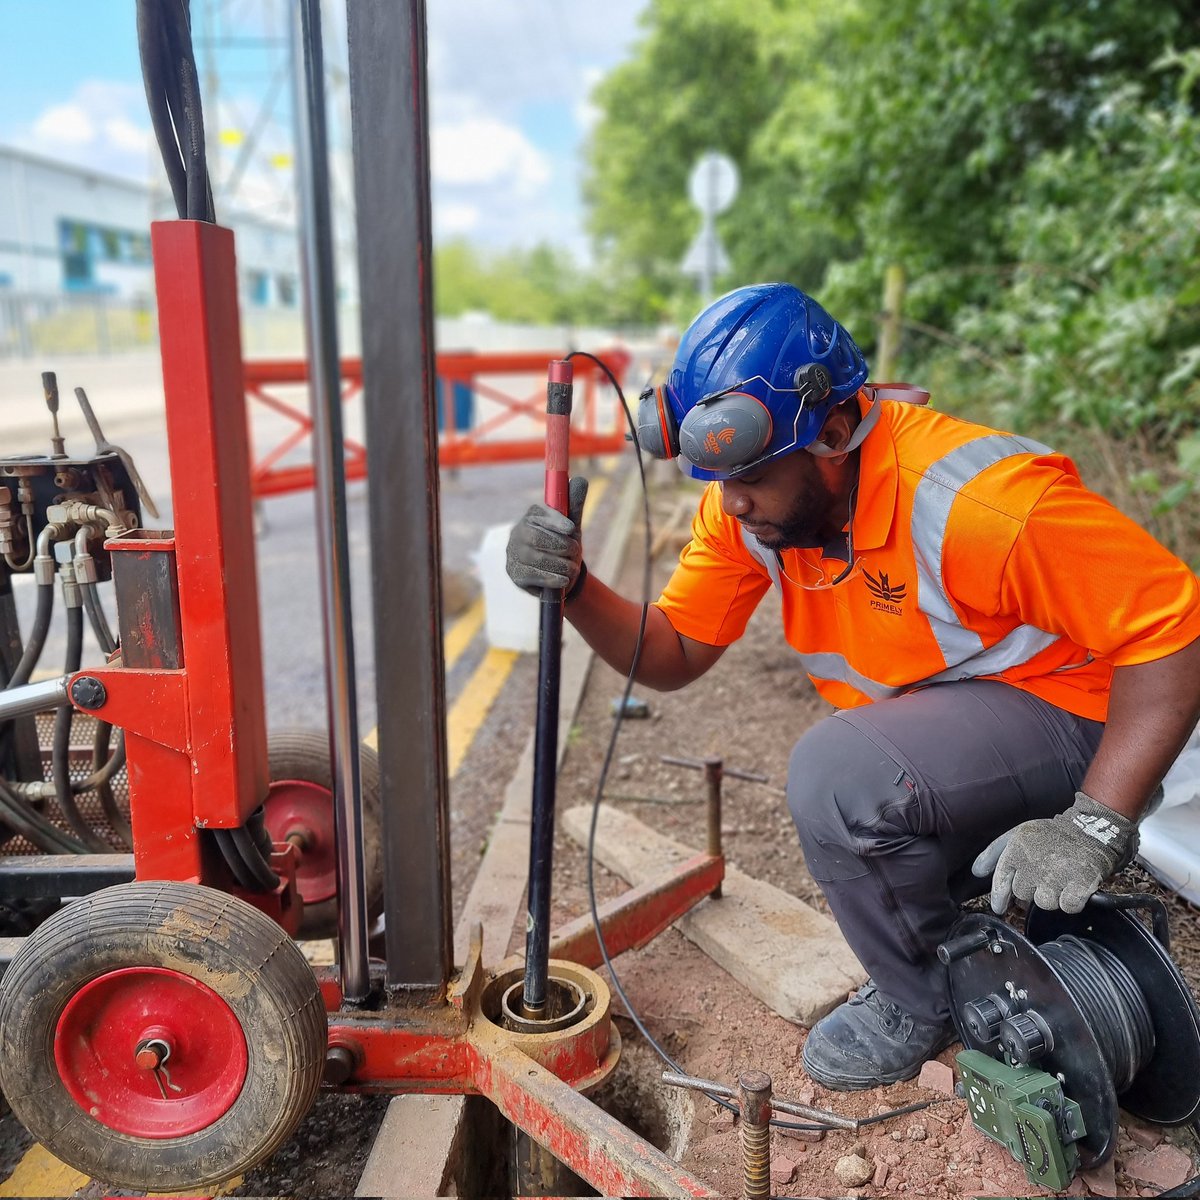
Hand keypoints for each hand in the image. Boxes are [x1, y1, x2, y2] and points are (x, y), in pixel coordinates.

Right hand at [505, 476, 588, 596]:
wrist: (561, 577)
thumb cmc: (564, 547)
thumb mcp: (571, 528)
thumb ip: (574, 505)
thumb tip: (580, 479)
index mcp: (530, 518)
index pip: (538, 516)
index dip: (555, 522)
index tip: (571, 528)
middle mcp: (517, 535)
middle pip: (535, 537)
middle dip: (559, 545)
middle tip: (575, 551)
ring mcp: (513, 556)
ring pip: (535, 558)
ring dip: (559, 564)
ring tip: (572, 568)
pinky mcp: (515, 575)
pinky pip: (533, 576)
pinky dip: (551, 578)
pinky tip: (563, 580)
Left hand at [971, 791, 1138, 914]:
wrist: (1089, 830)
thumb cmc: (1050, 835)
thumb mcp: (1017, 835)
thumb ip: (993, 853)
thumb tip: (976, 872)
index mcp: (1016, 851)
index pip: (1002, 881)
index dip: (999, 897)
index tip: (999, 907)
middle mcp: (1033, 865)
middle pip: (1023, 895)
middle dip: (1030, 891)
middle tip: (1042, 877)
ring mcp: (1056, 876)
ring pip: (1044, 903)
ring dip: (1051, 897)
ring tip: (1058, 880)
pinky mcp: (1080, 884)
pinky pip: (1068, 906)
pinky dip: (1071, 901)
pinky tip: (1072, 888)